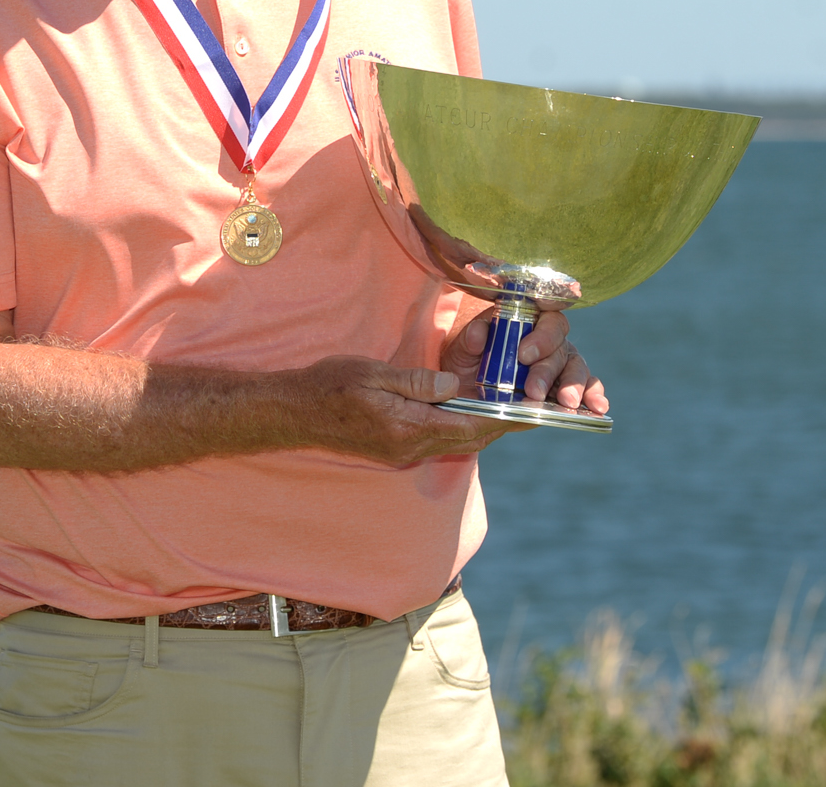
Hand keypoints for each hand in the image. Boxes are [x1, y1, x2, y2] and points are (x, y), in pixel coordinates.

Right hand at [296, 356, 514, 465]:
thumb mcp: (374, 373)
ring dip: (480, 428)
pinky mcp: (394, 451)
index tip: (530, 413)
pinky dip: (458, 430)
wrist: (295, 413)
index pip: (468, 426)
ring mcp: (401, 452)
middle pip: (467, 439)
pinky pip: (437, 443)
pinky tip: (465, 414)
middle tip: (528, 409)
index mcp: (407, 426)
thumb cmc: (331, 386)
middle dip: (499, 426)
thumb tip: (455, 386)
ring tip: (505, 410)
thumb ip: (417, 382)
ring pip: (454, 443)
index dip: (503, 420)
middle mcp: (409, 446)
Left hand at [443, 306, 609, 415]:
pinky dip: (594, 396)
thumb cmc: (468, 363)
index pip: (545, 318)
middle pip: (561, 347)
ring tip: (567, 402)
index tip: (524, 354)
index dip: (540, 335)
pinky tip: (597, 409)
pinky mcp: (566, 389)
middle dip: (549, 370)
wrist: (470, 396)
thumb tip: (479, 334)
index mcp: (526, 322)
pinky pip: (588, 388)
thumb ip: (470, 338)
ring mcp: (561, 365)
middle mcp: (548, 341)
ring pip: (576, 367)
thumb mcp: (461, 350)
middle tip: (534, 390)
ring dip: (574, 385)